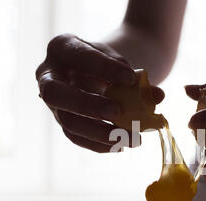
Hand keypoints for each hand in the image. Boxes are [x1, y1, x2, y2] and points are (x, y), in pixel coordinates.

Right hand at [36, 34, 164, 152]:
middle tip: (117, 112)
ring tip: (131, 138)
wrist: (104, 73)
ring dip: (100, 133)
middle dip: (87, 105)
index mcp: (62, 48)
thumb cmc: (111, 65)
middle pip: (56, 94)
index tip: (130, 78)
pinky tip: (121, 145)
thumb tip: (157, 96)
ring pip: (68, 122)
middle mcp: (48, 76)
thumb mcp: (122, 63)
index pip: (79, 56)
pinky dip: (100, 144)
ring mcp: (54, 103)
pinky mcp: (64, 122)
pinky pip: (77, 138)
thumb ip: (138, 78)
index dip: (103, 67)